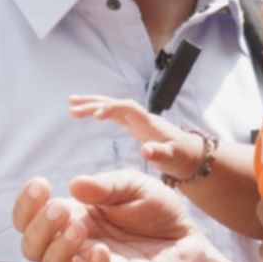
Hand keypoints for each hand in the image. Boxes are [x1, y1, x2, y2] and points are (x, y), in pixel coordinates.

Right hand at [13, 171, 241, 261]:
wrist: (192, 240)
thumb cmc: (157, 212)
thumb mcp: (134, 186)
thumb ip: (106, 186)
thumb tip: (74, 185)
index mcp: (74, 217)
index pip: (31, 219)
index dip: (26, 205)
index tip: (40, 183)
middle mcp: (77, 245)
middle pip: (32, 249)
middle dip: (39, 228)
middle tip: (62, 207)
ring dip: (58, 250)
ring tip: (78, 229)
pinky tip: (103, 251)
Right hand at [68, 94, 209, 180]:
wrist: (192, 155)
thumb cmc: (182, 157)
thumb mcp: (173, 158)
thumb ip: (160, 154)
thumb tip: (145, 150)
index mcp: (148, 122)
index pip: (127, 109)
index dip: (111, 109)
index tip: (94, 115)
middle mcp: (141, 117)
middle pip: (115, 103)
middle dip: (94, 103)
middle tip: (72, 105)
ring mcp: (137, 120)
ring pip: (112, 106)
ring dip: (92, 104)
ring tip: (70, 105)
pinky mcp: (134, 126)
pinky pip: (113, 114)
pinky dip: (98, 111)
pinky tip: (84, 113)